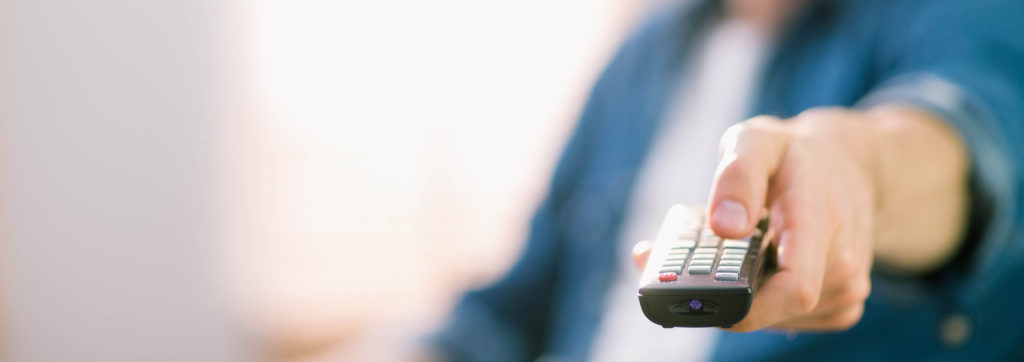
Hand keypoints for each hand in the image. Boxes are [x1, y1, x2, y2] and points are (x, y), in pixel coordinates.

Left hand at [632, 106, 967, 331]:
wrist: (848, 164)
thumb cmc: (794, 155)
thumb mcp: (758, 141)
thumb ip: (738, 176)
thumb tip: (725, 226)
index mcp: (819, 221)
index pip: (795, 289)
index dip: (745, 308)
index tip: (701, 297)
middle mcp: (842, 261)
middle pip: (773, 307)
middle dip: (728, 294)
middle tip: (695, 267)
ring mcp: (848, 286)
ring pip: (778, 316)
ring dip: (746, 296)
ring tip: (733, 258)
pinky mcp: (844, 301)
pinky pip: (792, 318)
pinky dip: (766, 302)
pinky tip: (758, 270)